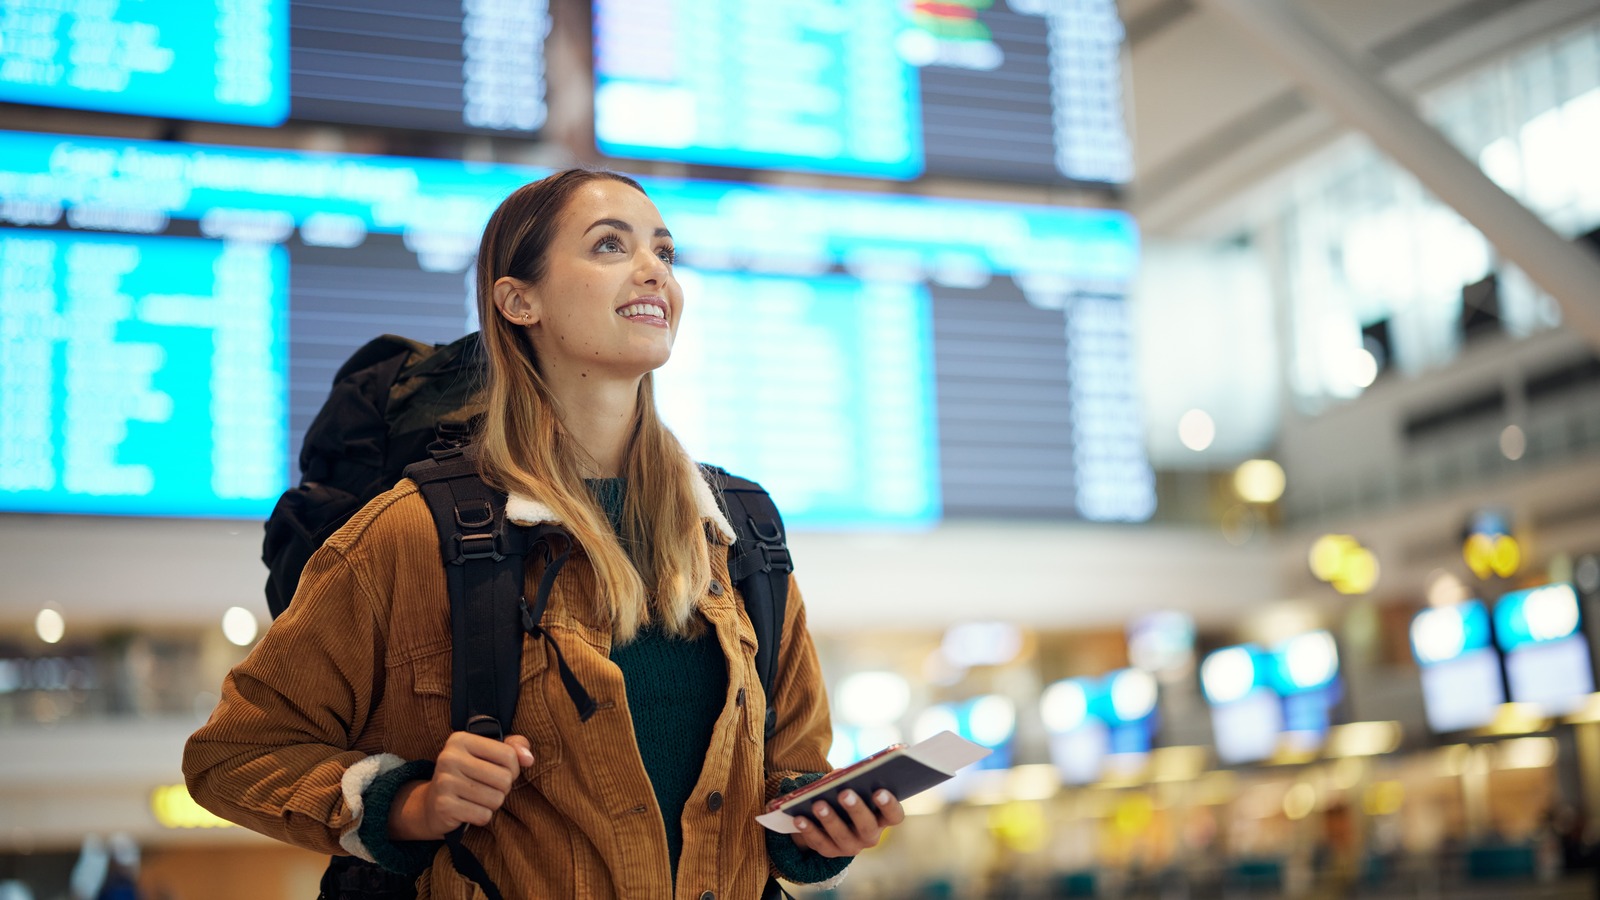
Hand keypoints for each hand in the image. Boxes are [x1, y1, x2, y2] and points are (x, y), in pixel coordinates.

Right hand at [389, 733, 533, 839]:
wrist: (432, 804)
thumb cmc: (468, 775)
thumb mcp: (488, 754)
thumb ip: (513, 747)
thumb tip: (529, 759)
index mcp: (461, 739)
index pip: (508, 754)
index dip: (513, 768)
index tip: (501, 771)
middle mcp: (449, 758)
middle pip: (504, 779)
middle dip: (503, 788)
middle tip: (488, 788)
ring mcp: (444, 782)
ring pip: (496, 799)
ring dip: (493, 803)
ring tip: (478, 798)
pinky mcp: (444, 806)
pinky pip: (483, 815)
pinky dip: (482, 816)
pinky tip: (469, 810)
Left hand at [789, 789, 904, 857]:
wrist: (831, 822)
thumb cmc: (847, 797)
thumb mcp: (852, 788)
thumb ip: (850, 780)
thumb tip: (840, 774)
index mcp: (882, 818)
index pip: (894, 816)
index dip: (889, 805)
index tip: (879, 791)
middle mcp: (870, 836)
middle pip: (867, 827)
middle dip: (855, 810)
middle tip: (844, 794)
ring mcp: (850, 846)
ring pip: (842, 837)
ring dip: (830, 820)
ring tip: (818, 804)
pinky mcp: (830, 852)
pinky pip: (819, 843)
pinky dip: (809, 830)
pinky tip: (799, 817)